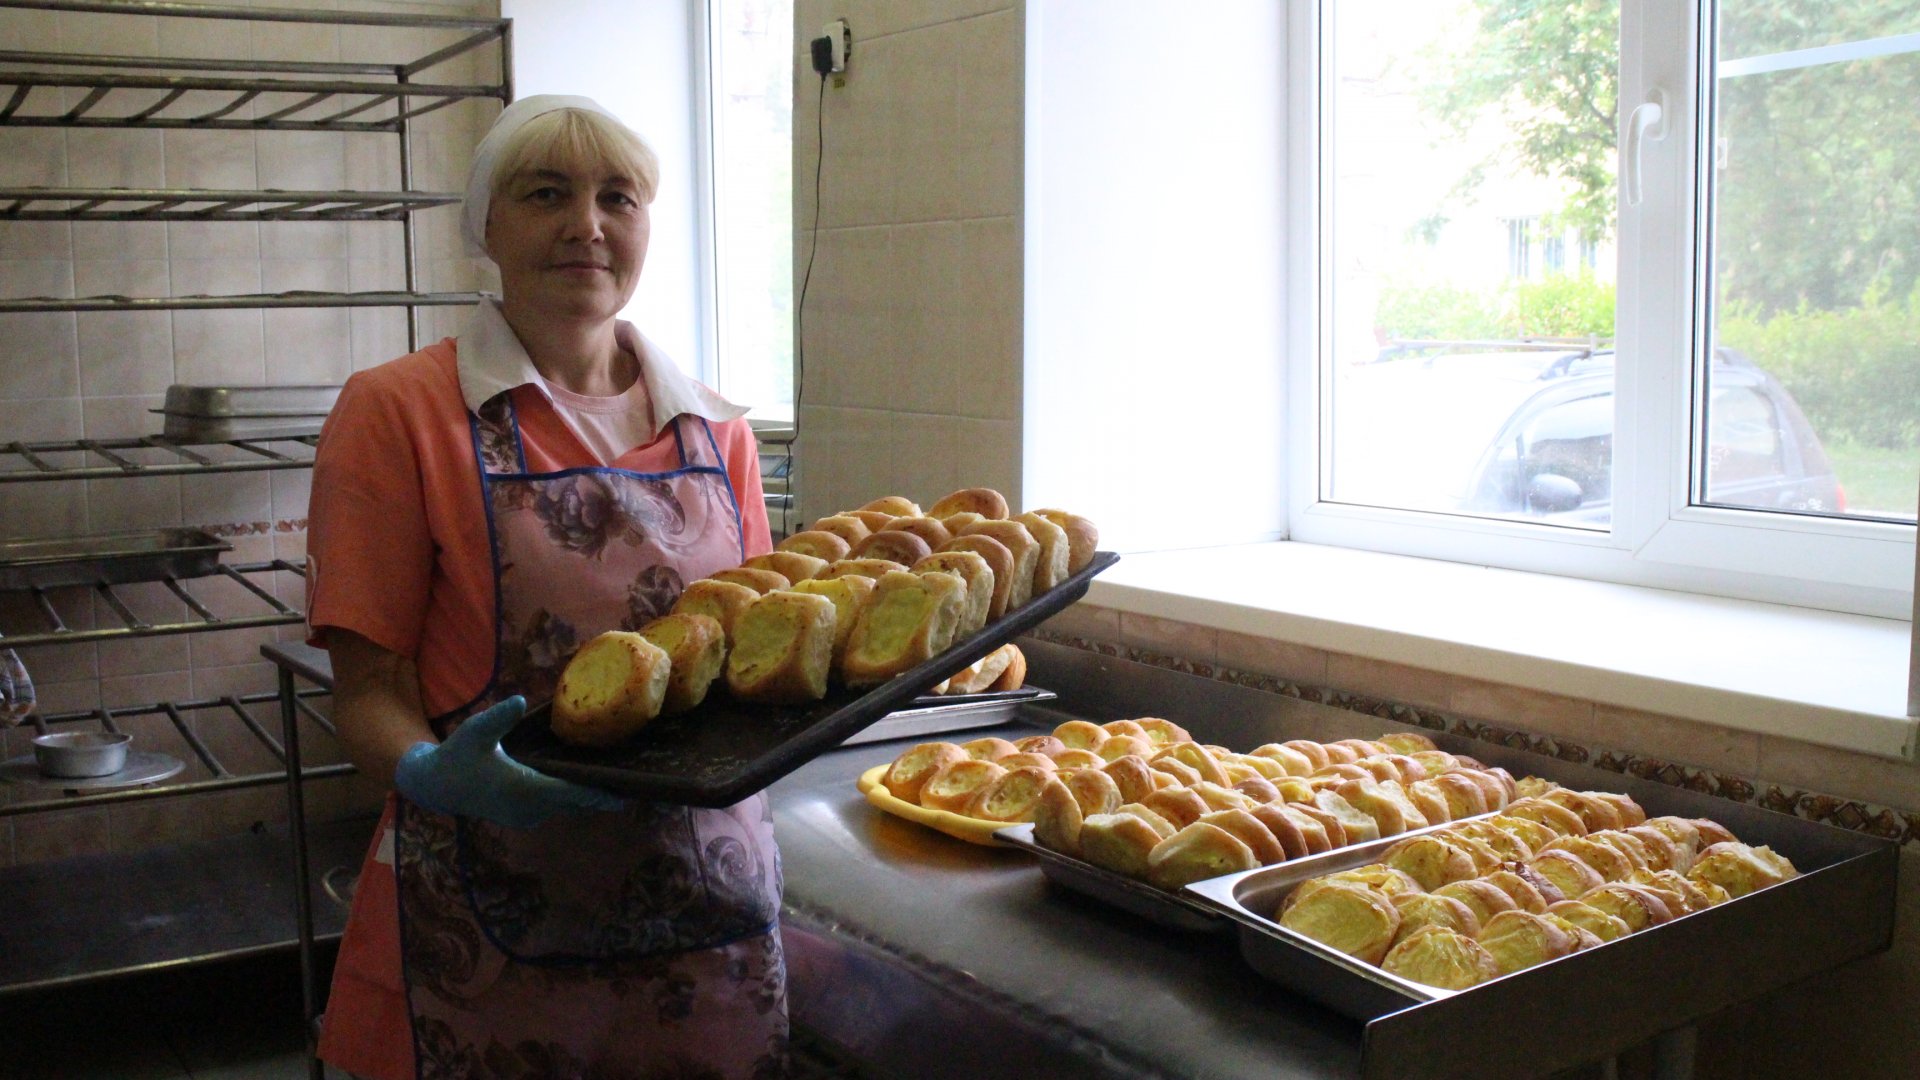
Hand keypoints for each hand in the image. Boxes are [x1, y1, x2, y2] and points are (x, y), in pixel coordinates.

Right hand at [393, 696, 625, 827]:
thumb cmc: (456, 755)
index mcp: (522, 788)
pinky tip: (585, 784)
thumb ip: (498, 717)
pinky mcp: (521, 816)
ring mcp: (525, 816)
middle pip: (574, 801)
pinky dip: (569, 797)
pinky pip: (554, 807)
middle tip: (631, 785)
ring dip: (585, 796)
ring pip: (565, 805)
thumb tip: (518, 698)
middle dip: (600, 795)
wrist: (434, 786)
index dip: (597, 793)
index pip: (569, 792)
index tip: (623, 794)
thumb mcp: (474, 732)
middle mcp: (528, 808)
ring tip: (614, 782)